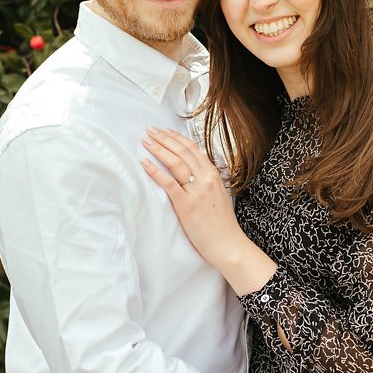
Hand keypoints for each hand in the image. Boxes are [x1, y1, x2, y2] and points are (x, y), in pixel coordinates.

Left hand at [139, 126, 240, 262]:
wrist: (227, 243)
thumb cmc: (221, 223)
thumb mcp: (218, 194)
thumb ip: (206, 181)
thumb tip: (192, 172)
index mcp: (213, 175)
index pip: (193, 148)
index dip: (177, 137)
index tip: (164, 131)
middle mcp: (205, 178)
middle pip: (182, 151)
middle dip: (164, 138)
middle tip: (150, 130)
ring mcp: (196, 190)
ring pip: (175, 162)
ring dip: (158, 149)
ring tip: (145, 141)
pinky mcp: (185, 204)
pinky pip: (168, 182)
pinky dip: (155, 170)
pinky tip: (145, 162)